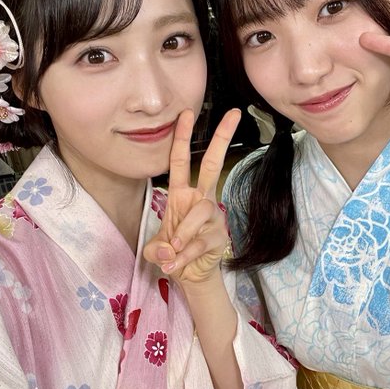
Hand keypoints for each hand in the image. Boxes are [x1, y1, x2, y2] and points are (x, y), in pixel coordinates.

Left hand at [143, 108, 240, 284]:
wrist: (191, 276)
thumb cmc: (174, 253)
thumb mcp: (156, 248)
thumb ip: (156, 249)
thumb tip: (168, 250)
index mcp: (182, 195)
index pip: (180, 161)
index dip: (182, 137)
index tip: (186, 113)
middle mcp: (199, 200)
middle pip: (212, 164)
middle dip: (221, 139)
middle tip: (233, 114)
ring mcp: (212, 216)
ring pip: (199, 213)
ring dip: (183, 233)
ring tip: (171, 252)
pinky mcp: (220, 236)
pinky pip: (200, 241)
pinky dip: (184, 255)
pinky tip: (175, 265)